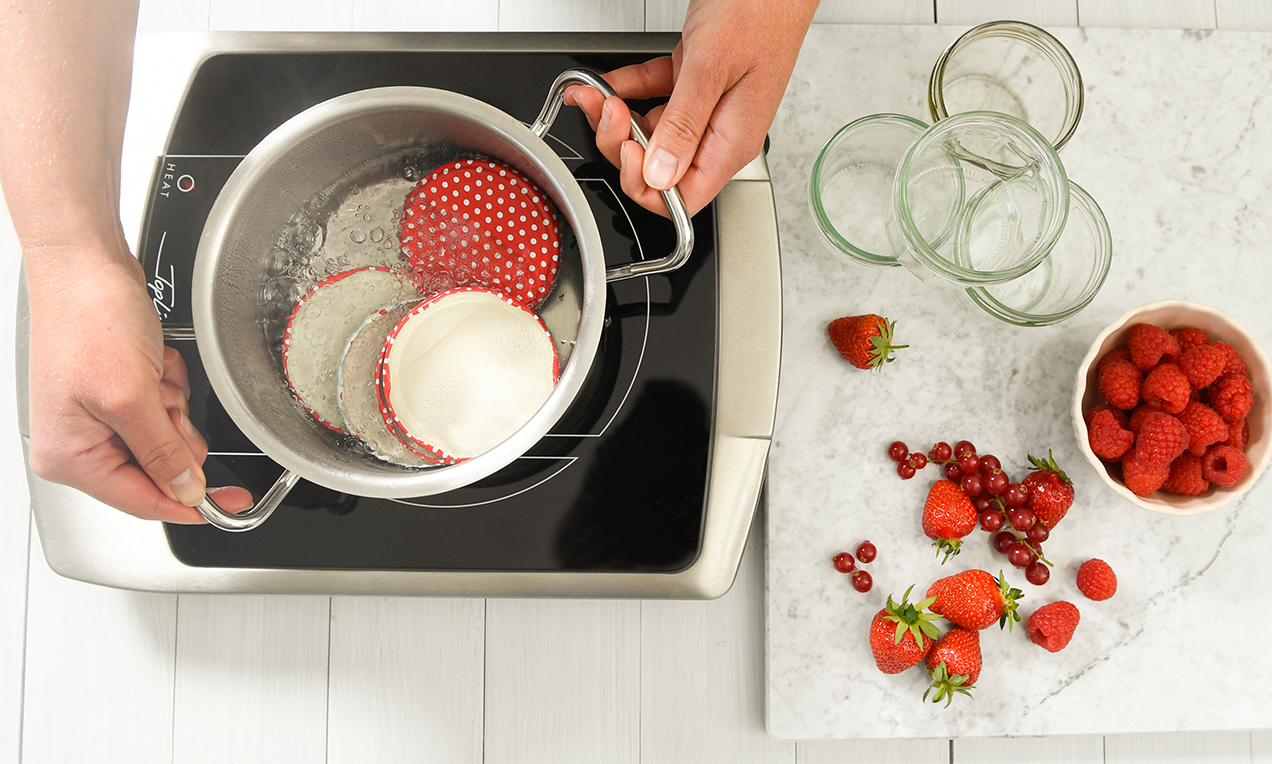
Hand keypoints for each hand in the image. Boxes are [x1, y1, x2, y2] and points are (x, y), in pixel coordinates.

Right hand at [24, 240, 251, 521]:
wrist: (87, 264)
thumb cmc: (89, 319)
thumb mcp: (131, 397)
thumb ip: (161, 453)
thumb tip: (185, 491)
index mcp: (70, 456)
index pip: (142, 501)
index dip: (190, 504)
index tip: (231, 504)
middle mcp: (80, 442)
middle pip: (160, 466)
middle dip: (175, 428)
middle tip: (162, 396)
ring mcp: (100, 417)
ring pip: (169, 434)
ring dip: (172, 400)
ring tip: (150, 371)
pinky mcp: (119, 393)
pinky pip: (165, 405)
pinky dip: (168, 382)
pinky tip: (152, 359)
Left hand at [565, 0, 818, 215]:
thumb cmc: (760, 7)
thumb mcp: (712, 65)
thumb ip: (685, 124)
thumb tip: (660, 176)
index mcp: (732, 141)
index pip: (683, 198)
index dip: (646, 186)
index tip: (627, 151)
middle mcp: (719, 130)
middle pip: (659, 167)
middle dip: (622, 145)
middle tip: (610, 112)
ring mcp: (706, 104)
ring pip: (651, 131)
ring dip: (617, 116)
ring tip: (597, 94)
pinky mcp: (695, 77)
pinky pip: (652, 95)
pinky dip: (627, 89)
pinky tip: (608, 83)